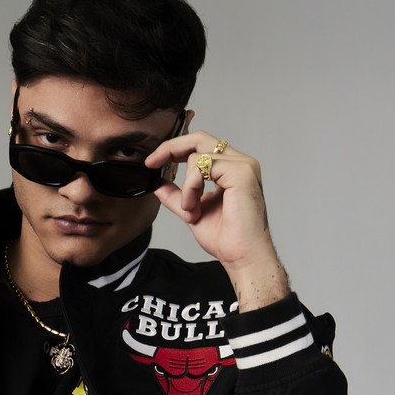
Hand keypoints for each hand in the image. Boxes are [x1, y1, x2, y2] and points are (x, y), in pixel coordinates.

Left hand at [145, 131, 289, 309]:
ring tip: (191, 210)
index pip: (201, 146)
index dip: (175, 148)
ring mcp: (242, 165)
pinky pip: (203, 166)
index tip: (153, 161)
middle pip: (199, 138)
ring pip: (197, 156)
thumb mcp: (192, 212)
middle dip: (171, 147)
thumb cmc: (226, 238)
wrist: (241, 256)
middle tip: (152, 161)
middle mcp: (239, 163)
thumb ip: (177, 196)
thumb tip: (158, 184)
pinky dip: (191, 187)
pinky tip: (195, 207)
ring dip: (186, 185)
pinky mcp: (241, 172)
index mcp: (230, 170)